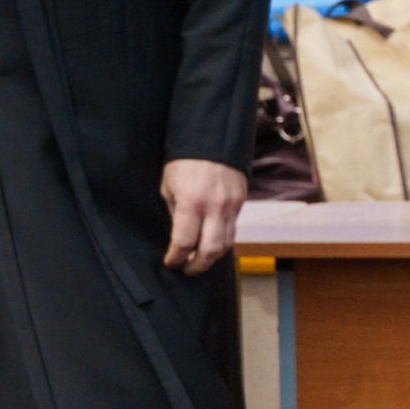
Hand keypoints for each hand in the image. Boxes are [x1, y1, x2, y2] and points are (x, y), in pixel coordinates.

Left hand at [160, 157, 247, 275]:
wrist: (213, 139)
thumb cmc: (184, 162)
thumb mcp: (169, 187)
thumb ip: (175, 214)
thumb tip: (180, 237)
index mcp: (191, 203)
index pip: (184, 243)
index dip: (175, 258)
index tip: (170, 262)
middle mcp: (214, 208)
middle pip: (210, 251)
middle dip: (197, 265)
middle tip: (186, 269)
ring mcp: (231, 206)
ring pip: (226, 244)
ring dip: (212, 257)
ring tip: (199, 260)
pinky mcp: (240, 203)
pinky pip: (232, 230)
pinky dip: (222, 242)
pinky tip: (211, 243)